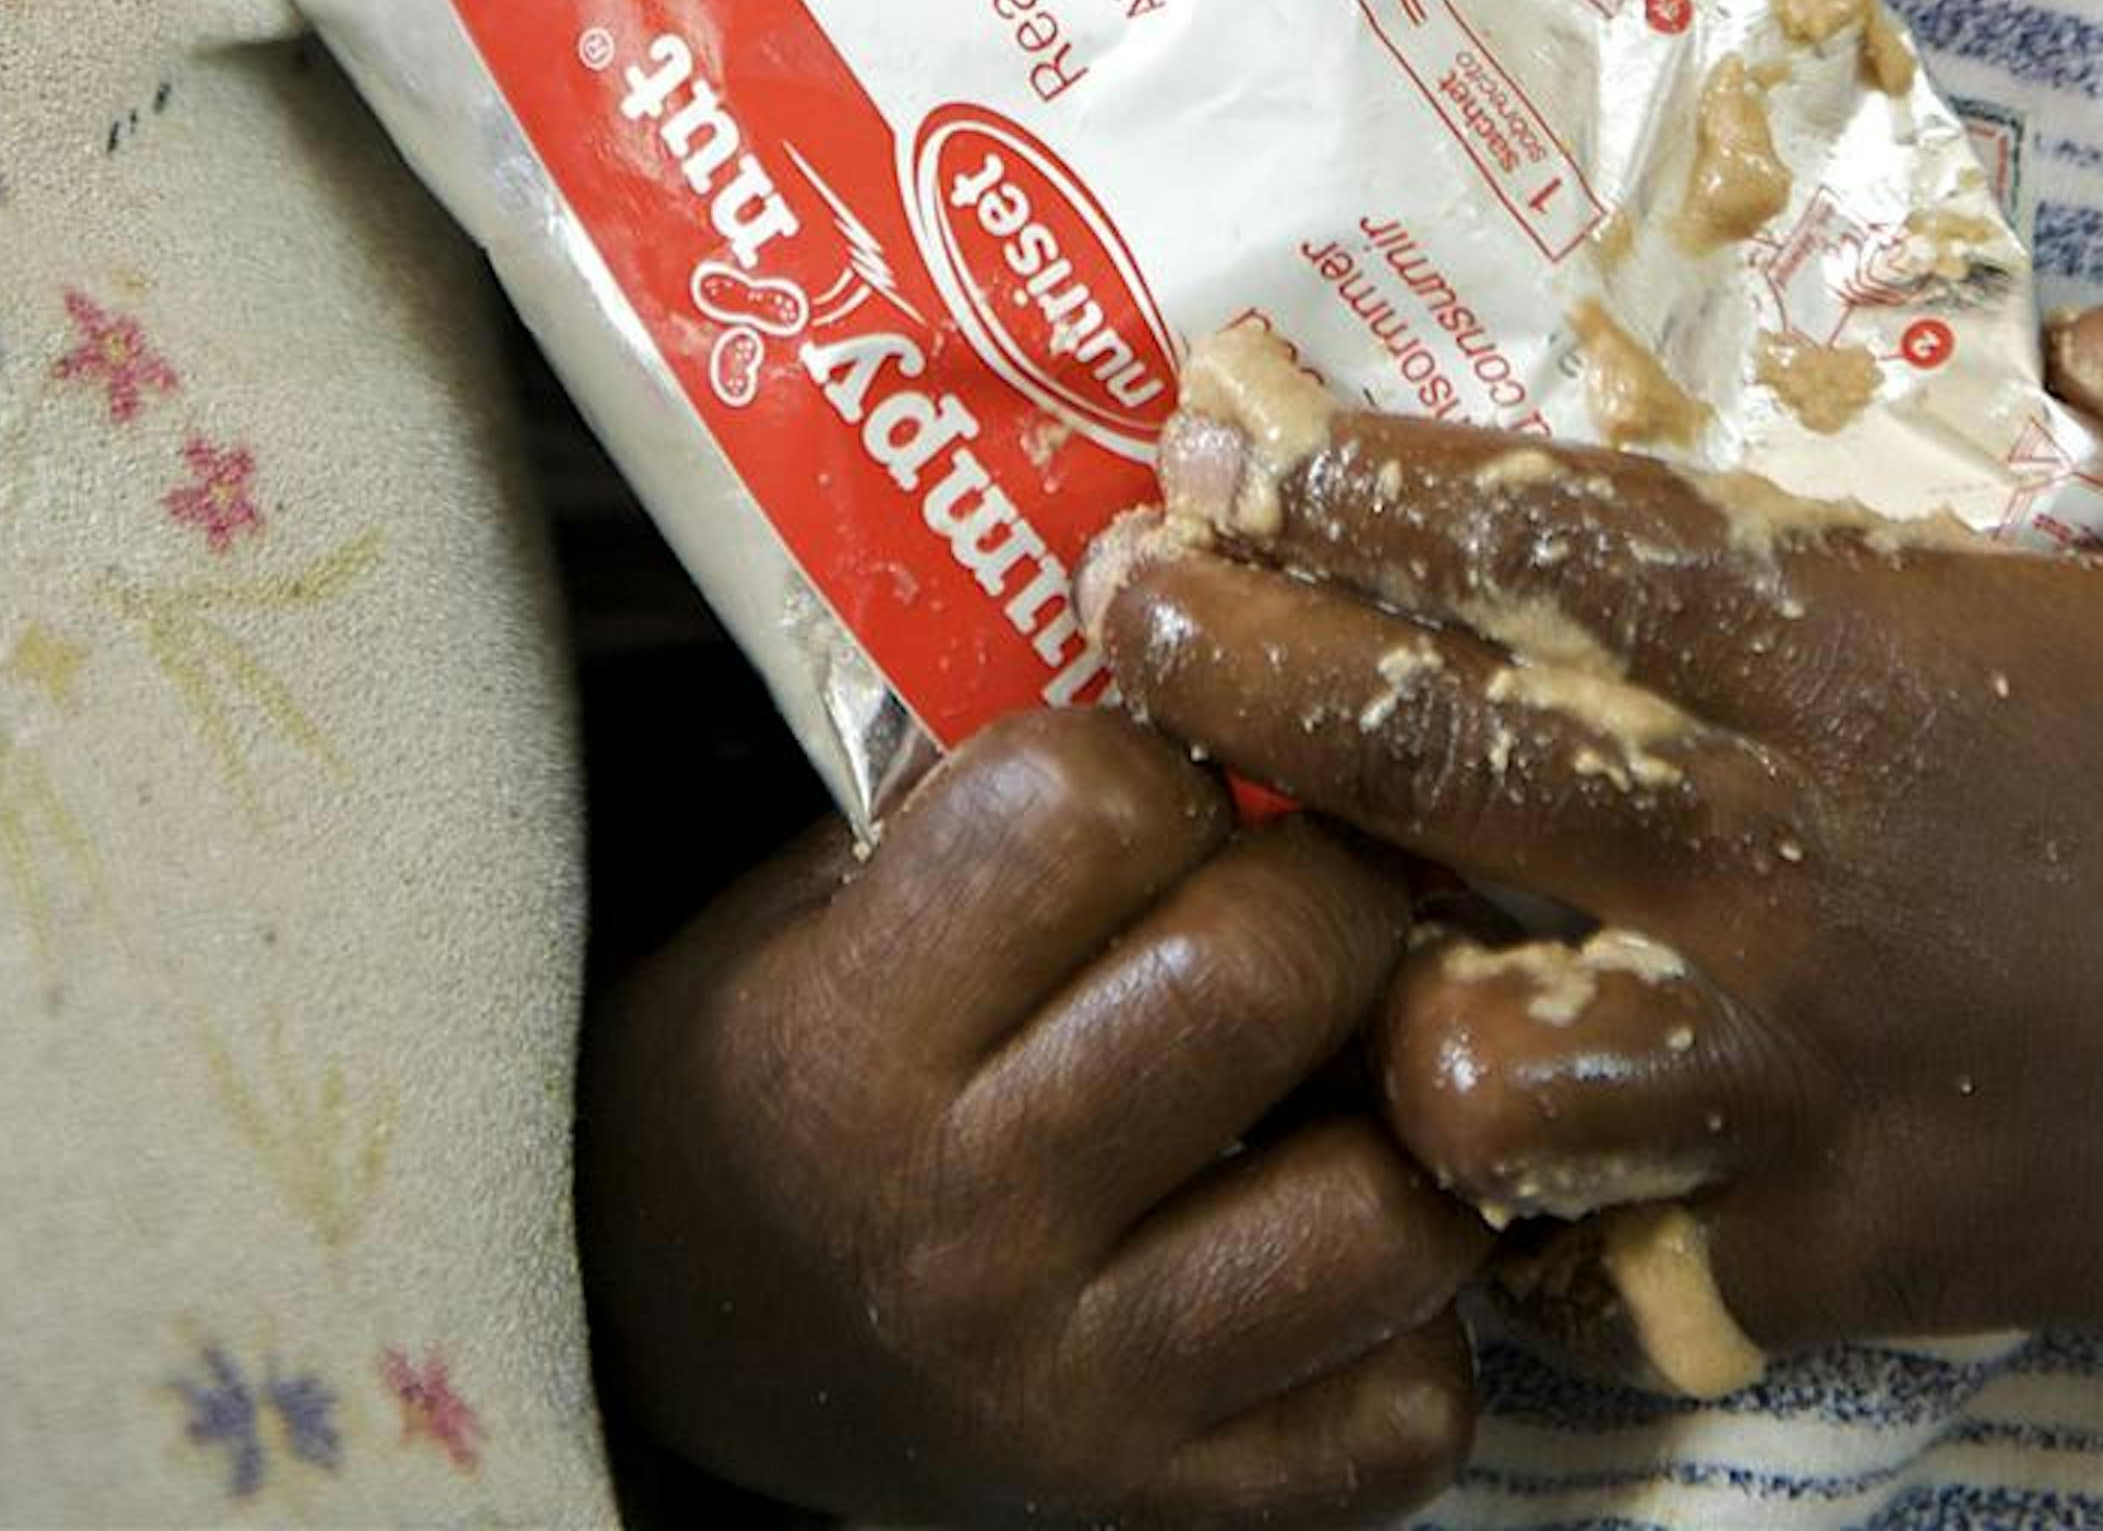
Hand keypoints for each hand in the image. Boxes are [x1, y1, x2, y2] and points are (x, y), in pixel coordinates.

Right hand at [579, 709, 1488, 1529]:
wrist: (690, 1343)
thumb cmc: (793, 1059)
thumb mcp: (821, 893)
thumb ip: (1007, 792)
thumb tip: (1261, 659)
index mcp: (849, 1045)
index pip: (1085, 804)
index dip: (1160, 755)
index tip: (1164, 782)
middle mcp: (963, 1232)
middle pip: (1268, 975)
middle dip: (1329, 891)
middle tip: (1308, 892)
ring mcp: (1080, 1398)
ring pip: (1386, 1207)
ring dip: (1404, 1114)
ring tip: (1349, 1069)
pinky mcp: (1174, 1519)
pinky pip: (1408, 1408)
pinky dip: (1412, 1321)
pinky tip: (1335, 1242)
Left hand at [1093, 257, 2102, 1530]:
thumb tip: (2092, 304)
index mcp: (1871, 665)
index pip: (1564, 548)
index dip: (1379, 487)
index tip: (1238, 441)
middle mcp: (1790, 865)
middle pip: (1446, 760)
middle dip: (1251, 677)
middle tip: (1117, 615)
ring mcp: (1795, 1079)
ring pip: (1476, 1062)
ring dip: (1373, 1005)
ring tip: (1289, 951)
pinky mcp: (1832, 1258)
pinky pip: (1594, 1270)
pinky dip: (1515, 1239)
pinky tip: (1462, 1185)